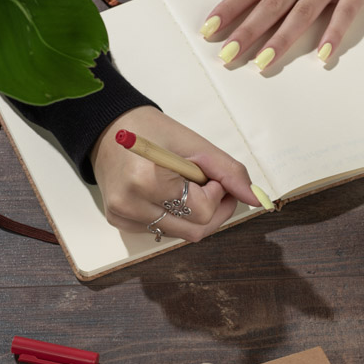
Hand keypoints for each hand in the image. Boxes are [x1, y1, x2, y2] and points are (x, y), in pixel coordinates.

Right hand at [91, 106, 259, 241]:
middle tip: (211, 185)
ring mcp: (123, 217)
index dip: (217, 193)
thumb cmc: (150, 130)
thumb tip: (256, 198)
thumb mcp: (194, 144)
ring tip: (186, 186)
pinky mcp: (120, 222)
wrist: (107, 129)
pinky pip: (164, 230)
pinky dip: (177, 216)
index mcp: (146, 181)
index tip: (210, 174)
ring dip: (196, 214)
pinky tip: (169, 194)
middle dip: (213, 210)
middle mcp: (130, 205)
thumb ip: (228, 172)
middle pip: (195, 230)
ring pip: (182, 234)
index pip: (202, 211)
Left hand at [200, 0, 363, 68]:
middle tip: (229, 53)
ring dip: (282, 39)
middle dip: (248, 30)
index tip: (210, 27)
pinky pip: (345, 13)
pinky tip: (322, 55)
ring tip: (263, 62)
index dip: (230, 7)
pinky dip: (334, 34)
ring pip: (303, 12)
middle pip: (272, 3)